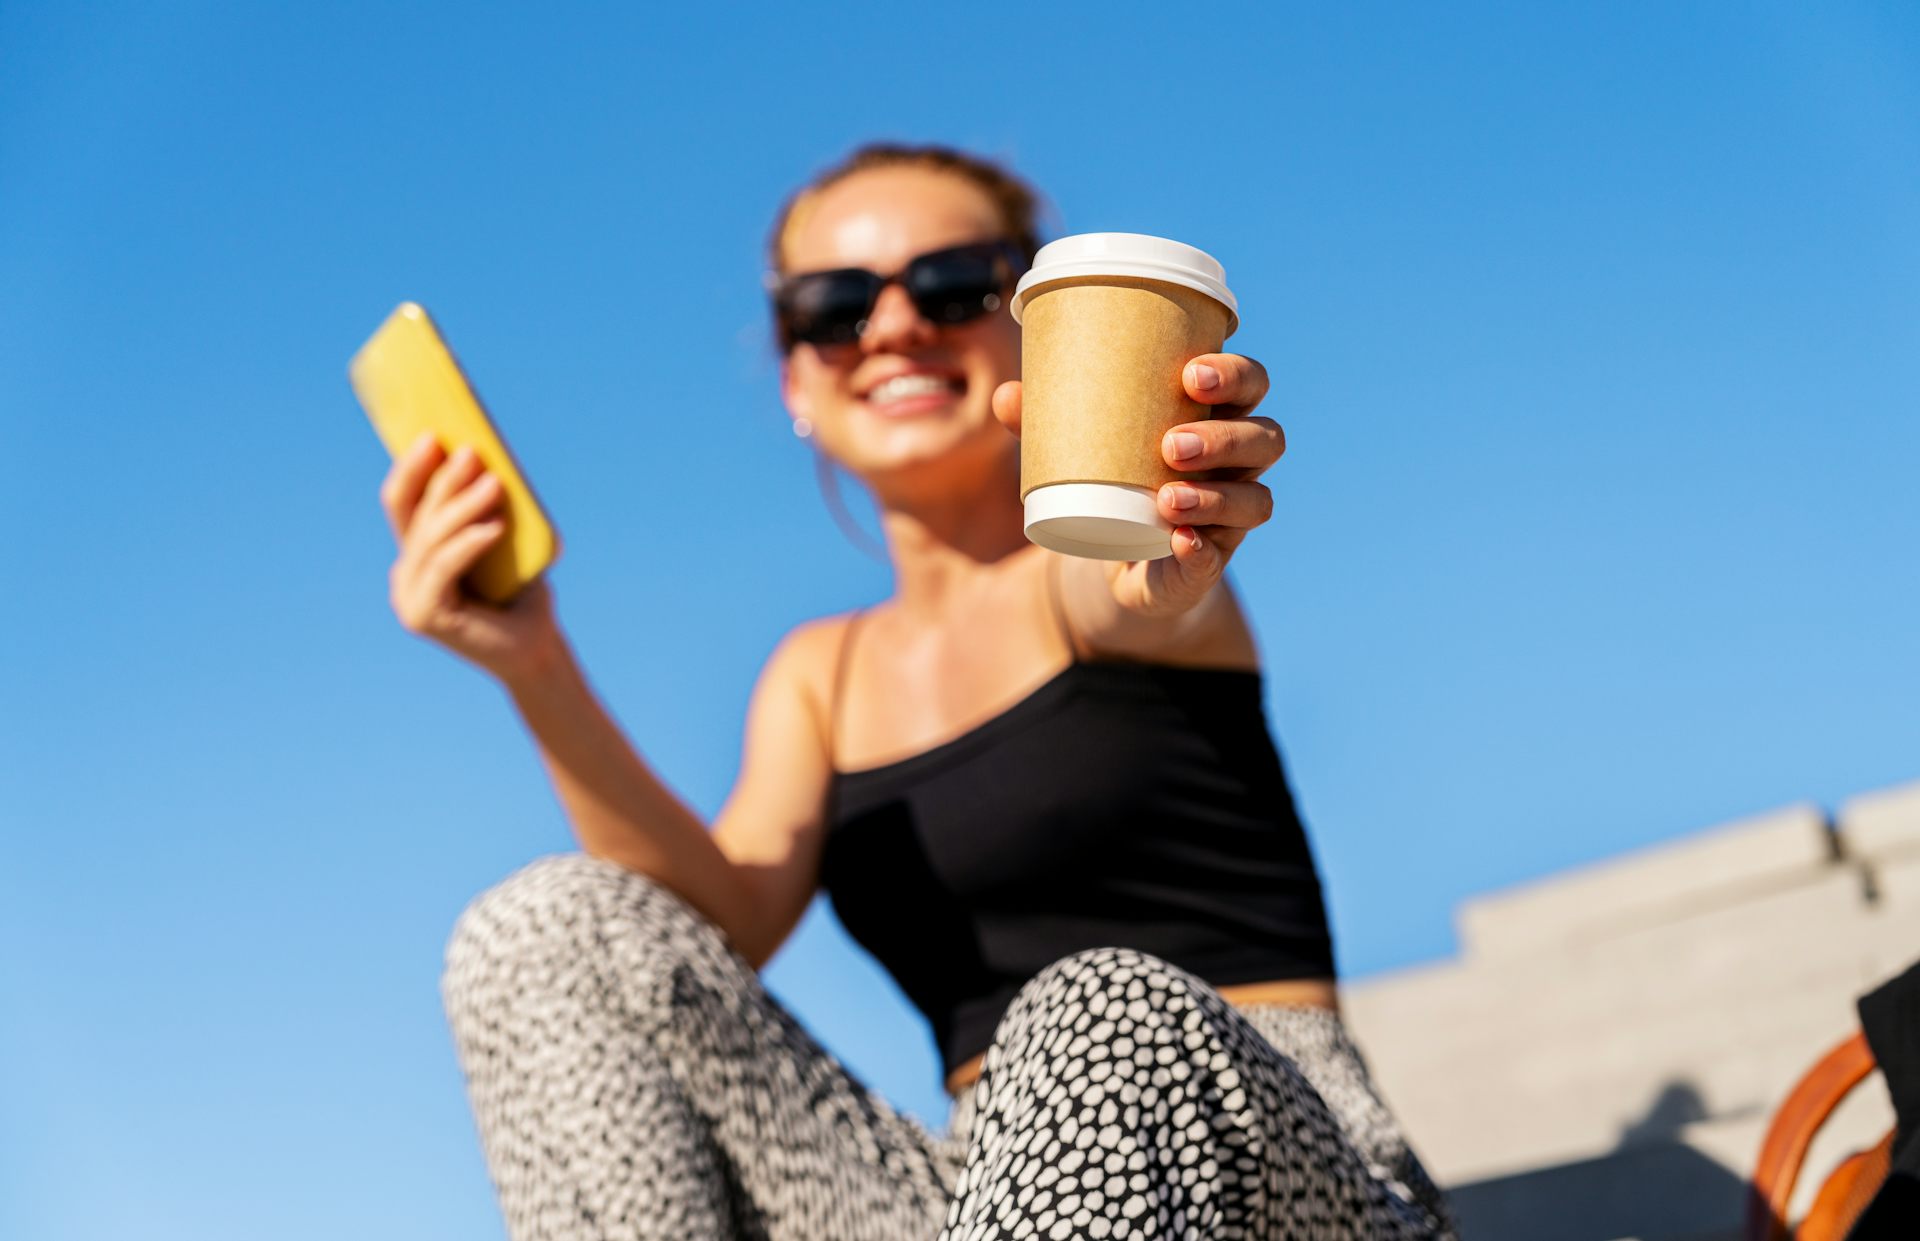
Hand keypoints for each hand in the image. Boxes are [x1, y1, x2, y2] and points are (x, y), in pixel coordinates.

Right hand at [380, 432, 566, 684]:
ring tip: (494, 484)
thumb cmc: (523, 593)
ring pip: (431, 539)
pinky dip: (469, 544)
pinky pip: (444, 568)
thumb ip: (486, 510)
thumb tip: (489, 461)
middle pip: (416, 516)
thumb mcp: (504, 541)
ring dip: (462, 508)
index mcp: (417, 555)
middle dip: (443, 481)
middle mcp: (405, 575)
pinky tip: (494, 528)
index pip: (402, 503)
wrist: (537, 648)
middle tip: (472, 452)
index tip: (432, 434)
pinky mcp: (425, 616)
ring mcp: (410, 598)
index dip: (412, 468)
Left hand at [991, 352, 1283, 616]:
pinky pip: (1220, 557)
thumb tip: (1006, 394)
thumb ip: (1048, 423)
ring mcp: (1230, 518)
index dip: (1236, 375)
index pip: (1252, 385)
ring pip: (1255, 500)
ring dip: (1216, 496)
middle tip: (1172, 442)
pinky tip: (1178, 541)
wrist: (1120, 564)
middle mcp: (1237, 467)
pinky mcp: (1209, 564)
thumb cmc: (1113, 483)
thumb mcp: (1084, 450)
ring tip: (1167, 496)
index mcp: (1216, 419)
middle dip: (1226, 436)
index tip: (1191, 373)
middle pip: (1266, 439)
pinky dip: (1200, 549)